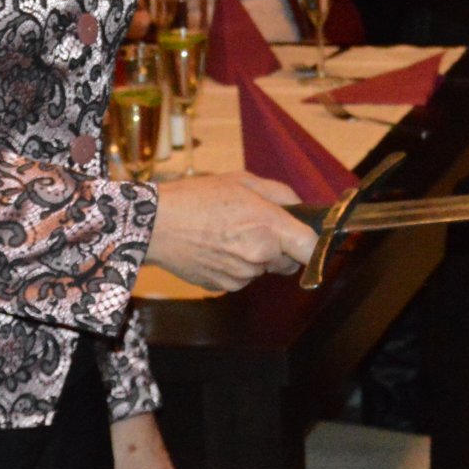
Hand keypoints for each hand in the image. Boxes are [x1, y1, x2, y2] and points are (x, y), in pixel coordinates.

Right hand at [147, 172, 318, 290]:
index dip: (315, 245)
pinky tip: (215, 248)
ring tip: (227, 234)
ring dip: (256, 257)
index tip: (310, 239)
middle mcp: (258, 257)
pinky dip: (235, 266)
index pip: (311, 248)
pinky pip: (242, 278)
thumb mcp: (242, 181)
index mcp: (268, 227)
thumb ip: (279, 193)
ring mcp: (241, 276)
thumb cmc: (196, 197)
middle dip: (280, 247)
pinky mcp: (224, 287)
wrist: (154, 225)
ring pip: (263, 270)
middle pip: (289, 261)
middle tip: (255, 226)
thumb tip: (298, 207)